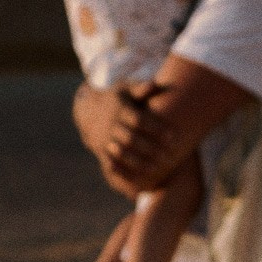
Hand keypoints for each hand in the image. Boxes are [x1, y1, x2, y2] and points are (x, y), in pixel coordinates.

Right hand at [73, 81, 177, 196]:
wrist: (88, 109)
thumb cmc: (117, 98)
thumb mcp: (127, 89)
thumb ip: (142, 89)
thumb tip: (155, 84)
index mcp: (120, 109)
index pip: (139, 120)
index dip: (156, 129)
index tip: (173, 136)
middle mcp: (111, 125)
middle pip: (132, 139)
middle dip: (151, 149)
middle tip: (170, 156)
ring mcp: (104, 139)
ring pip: (122, 153)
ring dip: (140, 163)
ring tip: (158, 169)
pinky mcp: (100, 150)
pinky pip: (111, 163)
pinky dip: (123, 171)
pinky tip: (137, 177)